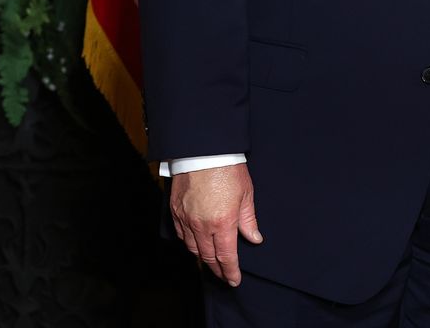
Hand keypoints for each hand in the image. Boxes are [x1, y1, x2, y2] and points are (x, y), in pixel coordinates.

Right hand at [169, 163, 262, 285]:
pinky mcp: (175, 209)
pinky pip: (180, 233)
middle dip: (217, 269)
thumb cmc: (226, 168)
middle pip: (208, 256)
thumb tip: (254, 238)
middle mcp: (202, 225)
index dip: (230, 271)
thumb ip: (249, 220)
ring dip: (202, 257)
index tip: (234, 280)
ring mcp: (186, 218)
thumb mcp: (246, 194)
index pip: (226, 257)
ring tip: (210, 262)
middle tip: (224, 276)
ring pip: (192, 247)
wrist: (202, 150)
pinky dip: (188, 242)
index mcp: (223, 223)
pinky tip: (194, 243)